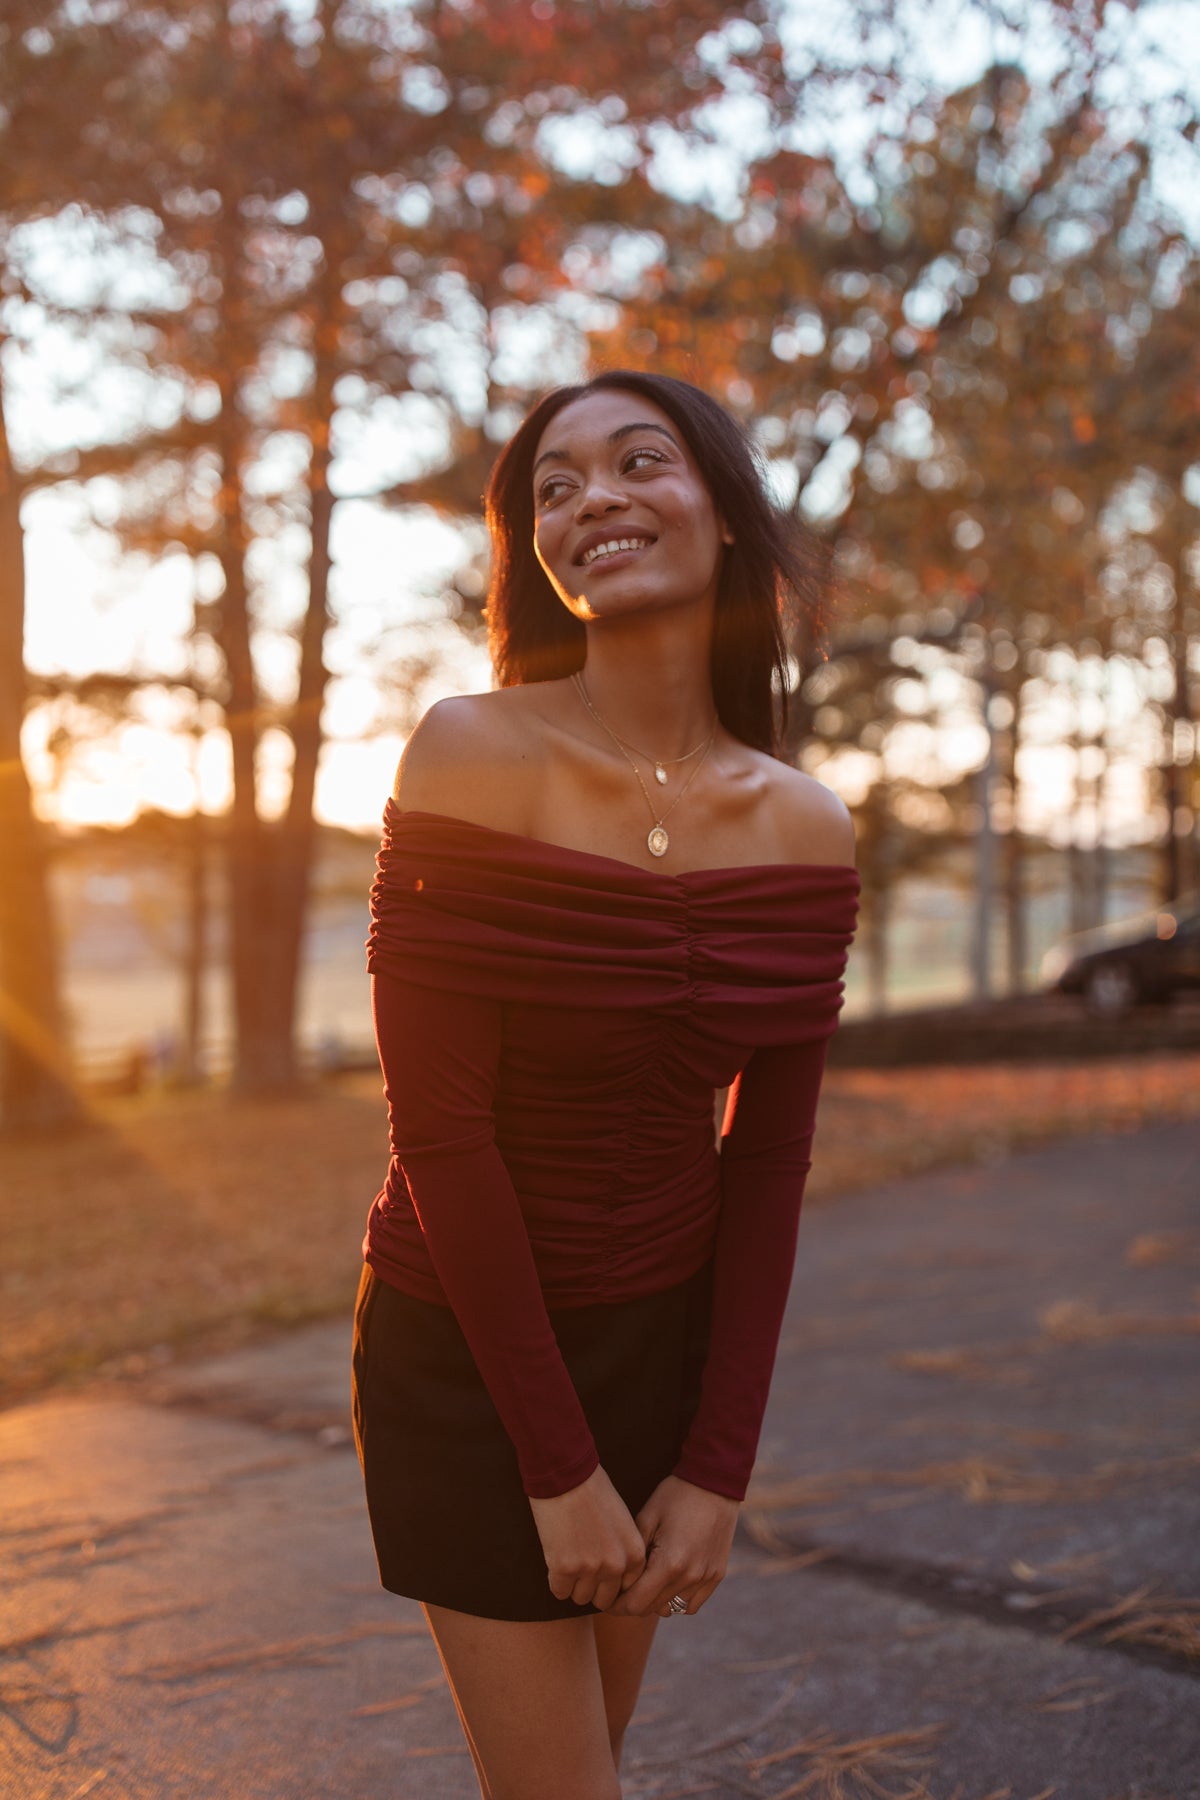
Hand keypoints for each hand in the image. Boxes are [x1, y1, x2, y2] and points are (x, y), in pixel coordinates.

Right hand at [528, 1465, 647, 1611]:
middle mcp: (615, 1565)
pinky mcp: (563, 1568)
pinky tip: (556, 1560)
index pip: (626, 1590)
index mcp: (634, 1554)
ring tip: (569, 1559)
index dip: (611, 1582)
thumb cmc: (593, 1490)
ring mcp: (590, 1569)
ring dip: (573, 1584)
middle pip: (604, 1599)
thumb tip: (615, 1577)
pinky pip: (559, 1591)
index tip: (600, 1574)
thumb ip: (622, 1550)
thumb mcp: (622, 1521)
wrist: (566, 1474)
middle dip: (592, 1588)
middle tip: (581, 1569)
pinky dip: (556, 1580)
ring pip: (580, 1598)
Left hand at [605, 1475, 739, 1618]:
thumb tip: (619, 1581)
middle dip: (632, 1604)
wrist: (714, 1482)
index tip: (606, 1599)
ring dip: (654, 1602)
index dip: (616, 1606)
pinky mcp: (717, 1575)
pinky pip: (692, 1604)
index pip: (635, 1604)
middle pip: (652, 1609)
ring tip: (644, 1584)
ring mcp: (705, 1578)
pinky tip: (668, 1583)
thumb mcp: (646, 1518)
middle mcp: (689, 1577)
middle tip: (620, 1591)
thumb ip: (633, 1555)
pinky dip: (677, 1599)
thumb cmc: (675, 1495)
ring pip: (671, 1608)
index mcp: (668, 1564)